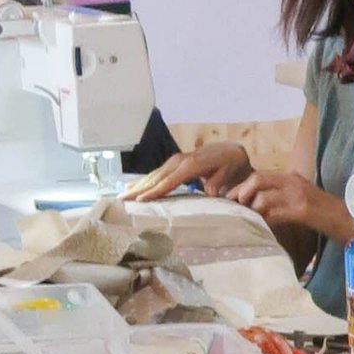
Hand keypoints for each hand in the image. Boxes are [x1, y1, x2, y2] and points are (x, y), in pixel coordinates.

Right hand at [128, 139, 249, 199]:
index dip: (156, 191)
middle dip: (139, 189)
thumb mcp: (229, 172)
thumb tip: (210, 191)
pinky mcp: (173, 164)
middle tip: (122, 200)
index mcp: (192, 164)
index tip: (141, 200)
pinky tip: (130, 186)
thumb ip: (218, 181)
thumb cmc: (231, 165)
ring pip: (153, 176)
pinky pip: (156, 174)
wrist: (231, 152)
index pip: (170, 180)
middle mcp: (180, 161)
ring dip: (137, 186)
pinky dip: (142, 181)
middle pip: (156, 178)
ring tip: (121, 196)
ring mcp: (175, 162)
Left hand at [230, 166, 338, 234]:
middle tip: (235, 209)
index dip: (241, 186)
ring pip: (263, 197)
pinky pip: (274, 214)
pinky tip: (263, 229)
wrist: (350, 220)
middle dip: (241, 194)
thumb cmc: (325, 213)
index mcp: (291, 177)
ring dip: (252, 211)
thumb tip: (257, 204)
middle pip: (257, 179)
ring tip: (248, 222)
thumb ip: (282, 197)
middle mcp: (293, 181)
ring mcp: (297, 195)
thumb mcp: (301, 198)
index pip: (259, 175)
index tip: (230, 199)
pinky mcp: (302, 211)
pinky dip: (265, 221)